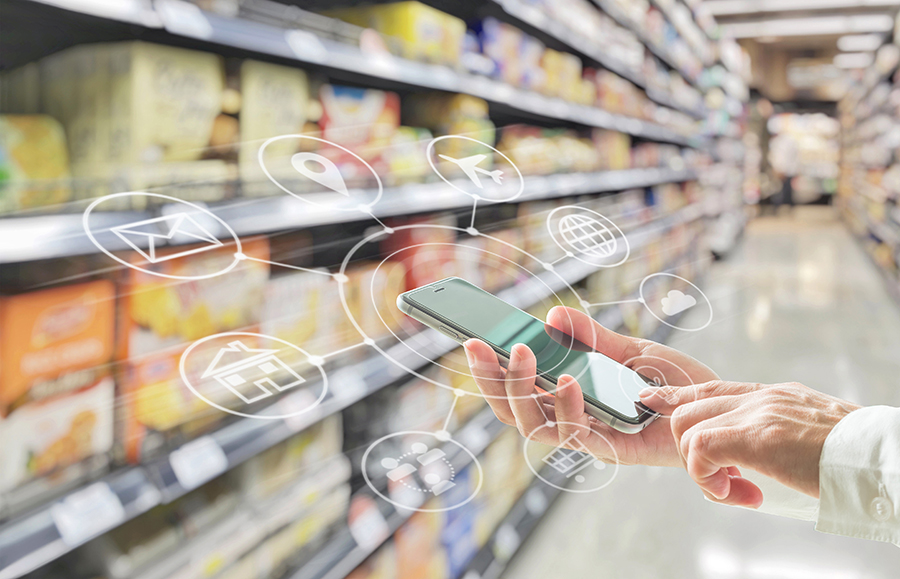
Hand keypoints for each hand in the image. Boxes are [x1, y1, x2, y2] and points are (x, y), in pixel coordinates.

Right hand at [463, 306, 718, 467]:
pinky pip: (577, 433)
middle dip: (490, 380)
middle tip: (477, 345)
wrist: (722, 410)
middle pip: (514, 412)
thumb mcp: (629, 349)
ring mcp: (590, 437)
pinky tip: (567, 378)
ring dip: (519, 390)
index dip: (490, 370)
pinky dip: (566, 405)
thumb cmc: (676, 384)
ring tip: (519, 353)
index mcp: (569, 398)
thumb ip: (591, 337)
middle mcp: (572, 421)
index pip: (518, 389)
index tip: (471, 339)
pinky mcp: (613, 449)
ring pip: (534, 426)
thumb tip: (552, 316)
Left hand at [639, 381, 860, 506]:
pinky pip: (701, 450)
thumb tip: (760, 452)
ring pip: (688, 430)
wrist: (880, 459)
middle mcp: (760, 398)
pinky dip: (708, 478)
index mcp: (772, 396)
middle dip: (692, 451)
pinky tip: (740, 494)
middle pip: (688, 410)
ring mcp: (756, 413)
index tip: (649, 398)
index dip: (676, 394)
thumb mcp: (808, 434)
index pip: (711, 387)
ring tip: (738, 491)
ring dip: (702, 470)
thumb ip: (777, 433)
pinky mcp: (755, 436)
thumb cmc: (850, 457)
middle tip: (726, 481)